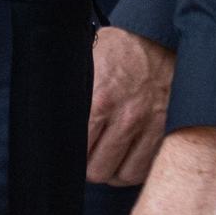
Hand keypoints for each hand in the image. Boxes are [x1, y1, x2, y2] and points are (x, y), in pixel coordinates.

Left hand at [84, 25, 174, 185]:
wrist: (160, 38)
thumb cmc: (119, 51)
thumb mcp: (87, 63)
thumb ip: (72, 93)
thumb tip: (48, 120)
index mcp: (100, 99)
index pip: (76, 149)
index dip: (69, 154)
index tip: (68, 150)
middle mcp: (126, 117)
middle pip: (97, 170)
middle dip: (88, 166)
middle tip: (86, 155)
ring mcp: (150, 126)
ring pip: (121, 175)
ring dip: (111, 171)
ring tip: (105, 158)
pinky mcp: (166, 131)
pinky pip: (145, 169)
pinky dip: (132, 169)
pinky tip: (124, 157)